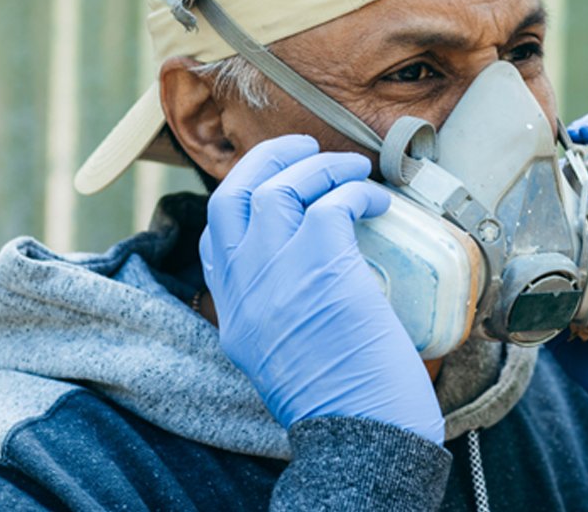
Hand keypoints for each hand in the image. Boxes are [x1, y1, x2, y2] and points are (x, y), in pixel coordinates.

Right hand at [199, 135, 443, 443]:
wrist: (363, 437)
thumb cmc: (340, 403)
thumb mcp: (278, 360)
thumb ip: (276, 313)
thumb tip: (306, 279)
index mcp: (233, 314)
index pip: (212, 240)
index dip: (240, 203)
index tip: (272, 190)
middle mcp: (245, 289)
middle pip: (233, 195)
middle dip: (267, 160)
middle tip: (305, 151)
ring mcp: (278, 276)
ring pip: (279, 186)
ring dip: (319, 166)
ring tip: (350, 168)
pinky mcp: (322, 267)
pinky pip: (330, 202)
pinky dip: (355, 191)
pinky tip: (375, 201)